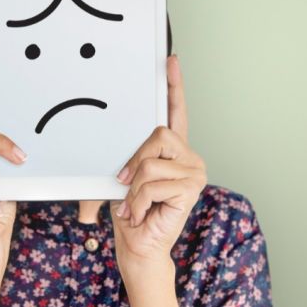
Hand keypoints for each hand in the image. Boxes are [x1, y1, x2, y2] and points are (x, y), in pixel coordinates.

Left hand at [110, 55, 206, 272]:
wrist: (139, 246)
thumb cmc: (130, 212)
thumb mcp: (122, 178)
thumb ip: (126, 159)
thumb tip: (112, 145)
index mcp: (172, 150)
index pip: (175, 111)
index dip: (173, 85)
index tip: (169, 60)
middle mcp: (188, 157)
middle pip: (156, 134)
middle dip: (133, 161)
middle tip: (124, 184)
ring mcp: (193, 172)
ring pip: (149, 163)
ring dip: (133, 189)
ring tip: (135, 205)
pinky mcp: (191, 188)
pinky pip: (151, 183)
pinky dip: (137, 202)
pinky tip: (142, 214)